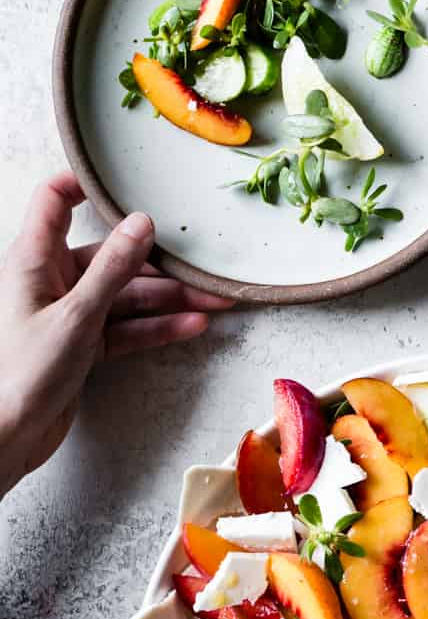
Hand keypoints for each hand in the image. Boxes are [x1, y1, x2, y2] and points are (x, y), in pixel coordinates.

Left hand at [0, 171, 230, 497]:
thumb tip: (142, 222)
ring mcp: (68, 314)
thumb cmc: (22, 372)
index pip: (55, 201)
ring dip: (169, 300)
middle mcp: (51, 281)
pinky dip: (157, 328)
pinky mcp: (81, 345)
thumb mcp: (75, 315)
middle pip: (110, 258)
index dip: (85, 185)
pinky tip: (192, 326)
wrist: (6, 436)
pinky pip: (126, 328)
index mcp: (34, 259)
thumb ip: (112, 268)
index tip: (126, 182)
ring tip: (215, 303)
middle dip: (159, 264)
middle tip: (203, 268)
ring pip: (125, 297)